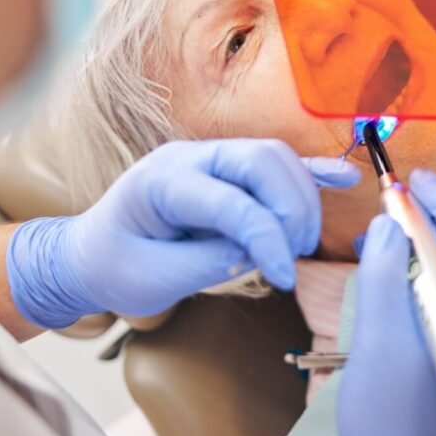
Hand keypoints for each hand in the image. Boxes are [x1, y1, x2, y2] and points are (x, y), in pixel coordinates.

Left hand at [6, 139, 360, 327]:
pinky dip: (311, 170)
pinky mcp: (227, 170)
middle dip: (292, 207)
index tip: (282, 277)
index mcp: (161, 182)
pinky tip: (345, 179)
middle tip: (294, 254)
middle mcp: (188, 156)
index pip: (232, 202)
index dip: (267, 239)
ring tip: (298, 244)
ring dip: (301, 196)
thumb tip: (259, 251)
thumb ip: (207, 263)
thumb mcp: (151, 279)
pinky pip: (277, 163)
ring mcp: (209, 157)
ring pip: (275, 157)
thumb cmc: (114, 266)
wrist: (90, 252)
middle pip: (263, 160)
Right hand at [337, 170, 435, 435]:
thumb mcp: (377, 336)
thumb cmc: (385, 417)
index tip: (410, 179)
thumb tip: (394, 225)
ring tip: (385, 230)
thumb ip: (386, 273)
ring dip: (421, 249)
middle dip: (431, 222)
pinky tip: (391, 270)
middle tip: (396, 196)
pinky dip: (418, 278)